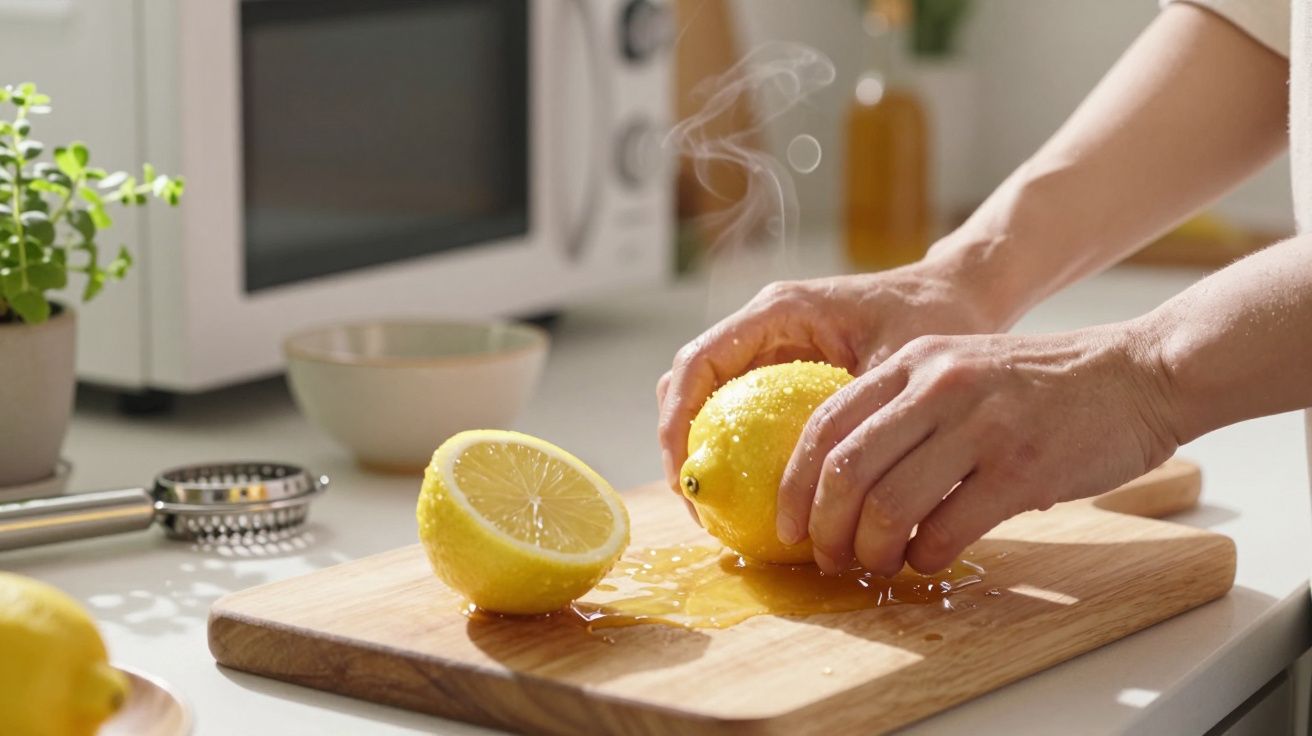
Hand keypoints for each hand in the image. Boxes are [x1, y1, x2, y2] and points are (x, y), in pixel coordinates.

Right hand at [657, 260, 999, 495]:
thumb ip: (860, 410)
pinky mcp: (786, 373)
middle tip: (698, 507)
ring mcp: (772, 349)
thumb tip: (829, 481)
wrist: (958, 296)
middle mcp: (765, 327)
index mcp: (779, 311)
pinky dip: (739, 453)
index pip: (699, 360)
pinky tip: (756, 502)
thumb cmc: (934, 317)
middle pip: (692, 383)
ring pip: (711, 399)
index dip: (677, 418)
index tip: (685, 474)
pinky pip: (745, 412)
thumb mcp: (899, 363)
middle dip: (682, 443)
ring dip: (706, 452)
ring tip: (719, 513)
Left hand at [776, 326, 1180, 574]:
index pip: (823, 424)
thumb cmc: (1043, 383)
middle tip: (828, 558)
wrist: (1138, 373)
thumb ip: (903, 408)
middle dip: (824, 529)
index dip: (794, 484)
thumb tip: (843, 481)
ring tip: (878, 565)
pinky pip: (947, 529)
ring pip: (888, 507)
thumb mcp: (958, 369)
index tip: (789, 525)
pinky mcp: (1020, 469)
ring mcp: (979, 427)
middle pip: (845, 471)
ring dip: (872, 552)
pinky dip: (926, 558)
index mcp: (911, 362)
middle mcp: (937, 387)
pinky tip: (929, 561)